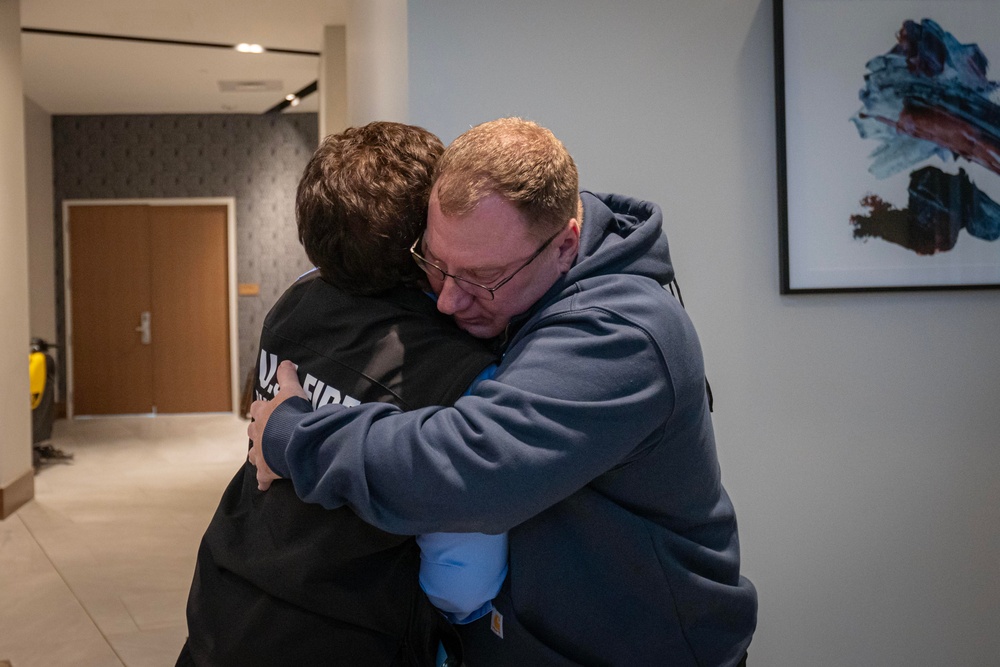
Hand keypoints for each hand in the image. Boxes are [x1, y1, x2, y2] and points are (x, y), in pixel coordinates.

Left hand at [248, 360, 307, 490]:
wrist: (293, 440)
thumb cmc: (292, 414)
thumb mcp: (292, 390)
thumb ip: (287, 376)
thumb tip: (286, 361)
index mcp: (263, 414)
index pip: (257, 408)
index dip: (261, 408)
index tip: (266, 409)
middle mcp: (257, 433)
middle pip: (253, 431)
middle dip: (259, 432)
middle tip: (269, 433)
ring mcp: (260, 453)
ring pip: (254, 454)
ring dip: (259, 454)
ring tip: (266, 457)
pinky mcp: (266, 470)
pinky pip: (263, 477)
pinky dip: (264, 480)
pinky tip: (265, 484)